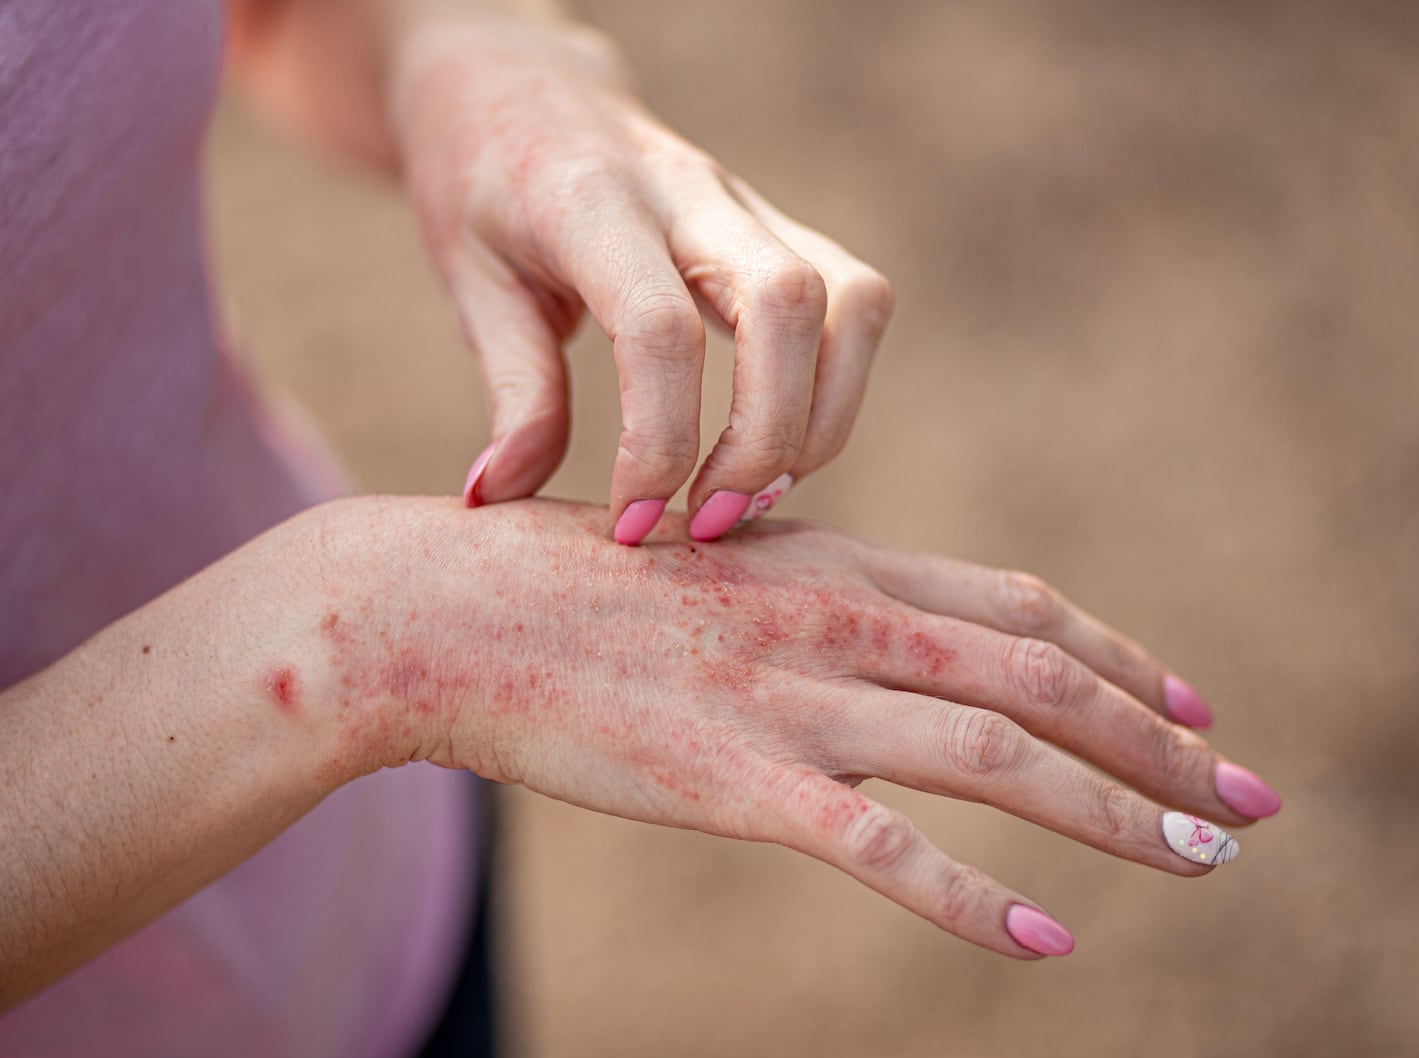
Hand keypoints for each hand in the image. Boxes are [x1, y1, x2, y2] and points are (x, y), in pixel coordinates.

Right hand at [308, 497, 1279, 957]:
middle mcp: (839, 622)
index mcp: (838, 567)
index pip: (1023, 610)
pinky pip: (881, 849)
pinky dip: (973, 898)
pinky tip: (1047, 940)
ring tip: (1204, 860)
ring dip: (1114, 808)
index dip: (1125, 660)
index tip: (1199, 706)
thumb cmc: (579, 588)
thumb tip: (882, 632)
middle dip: (1162, 741)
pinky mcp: (736, 782)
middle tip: (1254, 800)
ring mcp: (792, 701)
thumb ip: (809, 596)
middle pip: (1043, 679)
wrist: (452, 612)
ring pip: (995, 752)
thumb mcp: (721, 567)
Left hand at [387, 18, 892, 541]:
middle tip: (709, 524)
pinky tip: (778, 443)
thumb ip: (510, 387)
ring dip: (823, 420)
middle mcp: (689, 191)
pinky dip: (838, 389)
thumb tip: (499, 498)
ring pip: (851, 302)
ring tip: (755, 493)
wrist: (526, 84)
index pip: (658, 329)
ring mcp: (749, 204)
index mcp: (590, 202)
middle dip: (766, 440)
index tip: (631, 522)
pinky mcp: (785, 227)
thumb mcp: (471, 279)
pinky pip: (857, 304)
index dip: (658, 443)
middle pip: (787, 306)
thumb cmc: (485, 184)